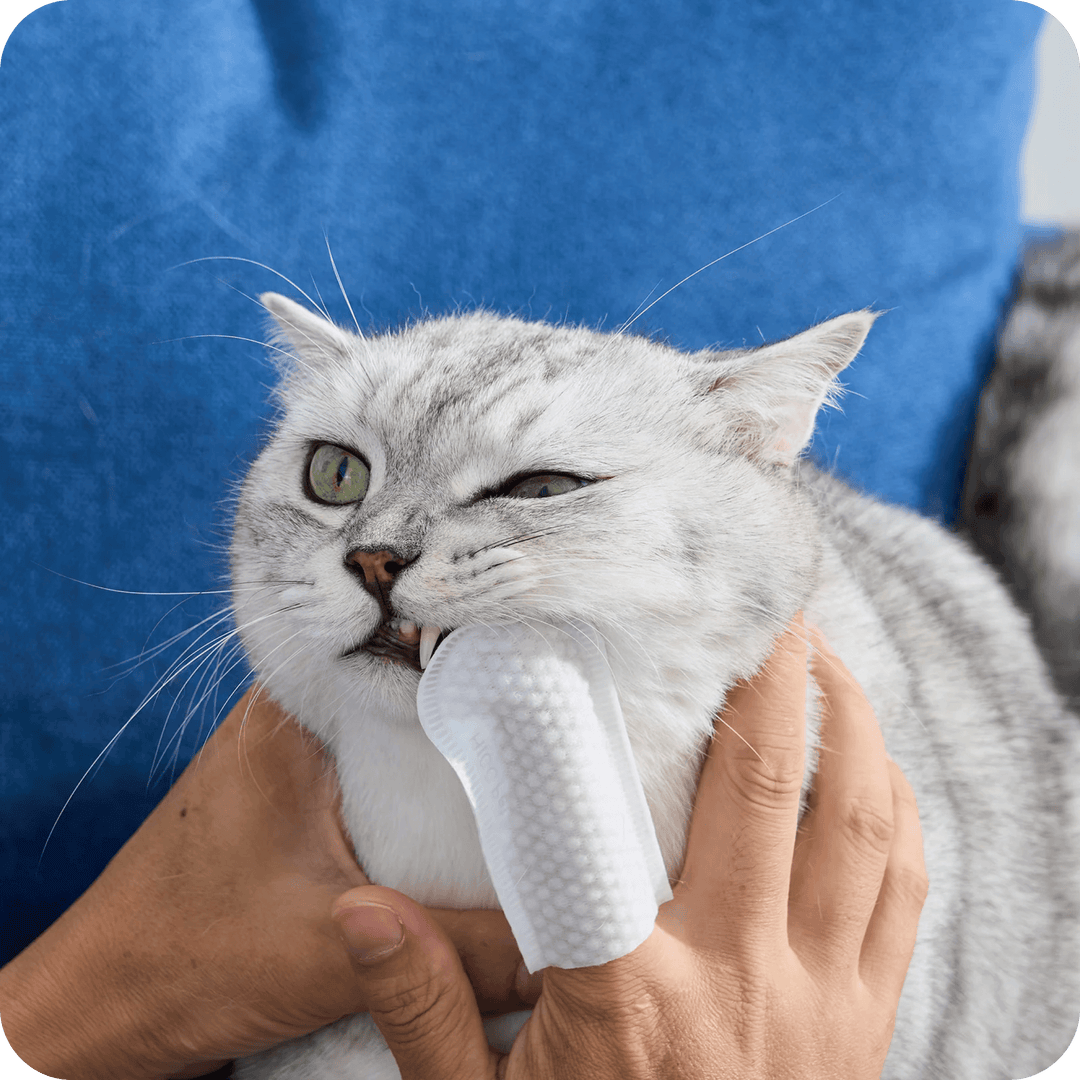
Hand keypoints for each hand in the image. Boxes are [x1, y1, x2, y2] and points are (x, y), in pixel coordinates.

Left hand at [0, 688, 527, 1079]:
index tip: (565, 712)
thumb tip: (574, 947)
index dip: (495, 686)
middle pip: (416, 705)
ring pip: (400, 747)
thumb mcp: (340, 950)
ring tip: (534, 797)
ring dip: (454, 778)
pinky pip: (378, 784)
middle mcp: (292, 713)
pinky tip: (468, 836)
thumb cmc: (188, 958)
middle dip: (485, 737)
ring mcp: (291, 756)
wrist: (100, 1008)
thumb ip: (468, 949)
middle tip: (566, 763)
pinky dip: (421, 807)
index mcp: (293, 708)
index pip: (419, 664)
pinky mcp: (293, 798)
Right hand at [332, 615, 928, 1078]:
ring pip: (859, 823)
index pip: (598, 831)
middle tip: (759, 598)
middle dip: (771, 674)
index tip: (610, 641)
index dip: (596, 723)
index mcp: (630, 1000)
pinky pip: (904, 890)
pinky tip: (873, 765)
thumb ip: (419, 1007)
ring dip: (849, 722)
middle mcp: (739, 982)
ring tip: (823, 655)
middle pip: (768, 787)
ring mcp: (820, 1001)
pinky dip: (896, 810)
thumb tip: (359, 911)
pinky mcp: (866, 1022)